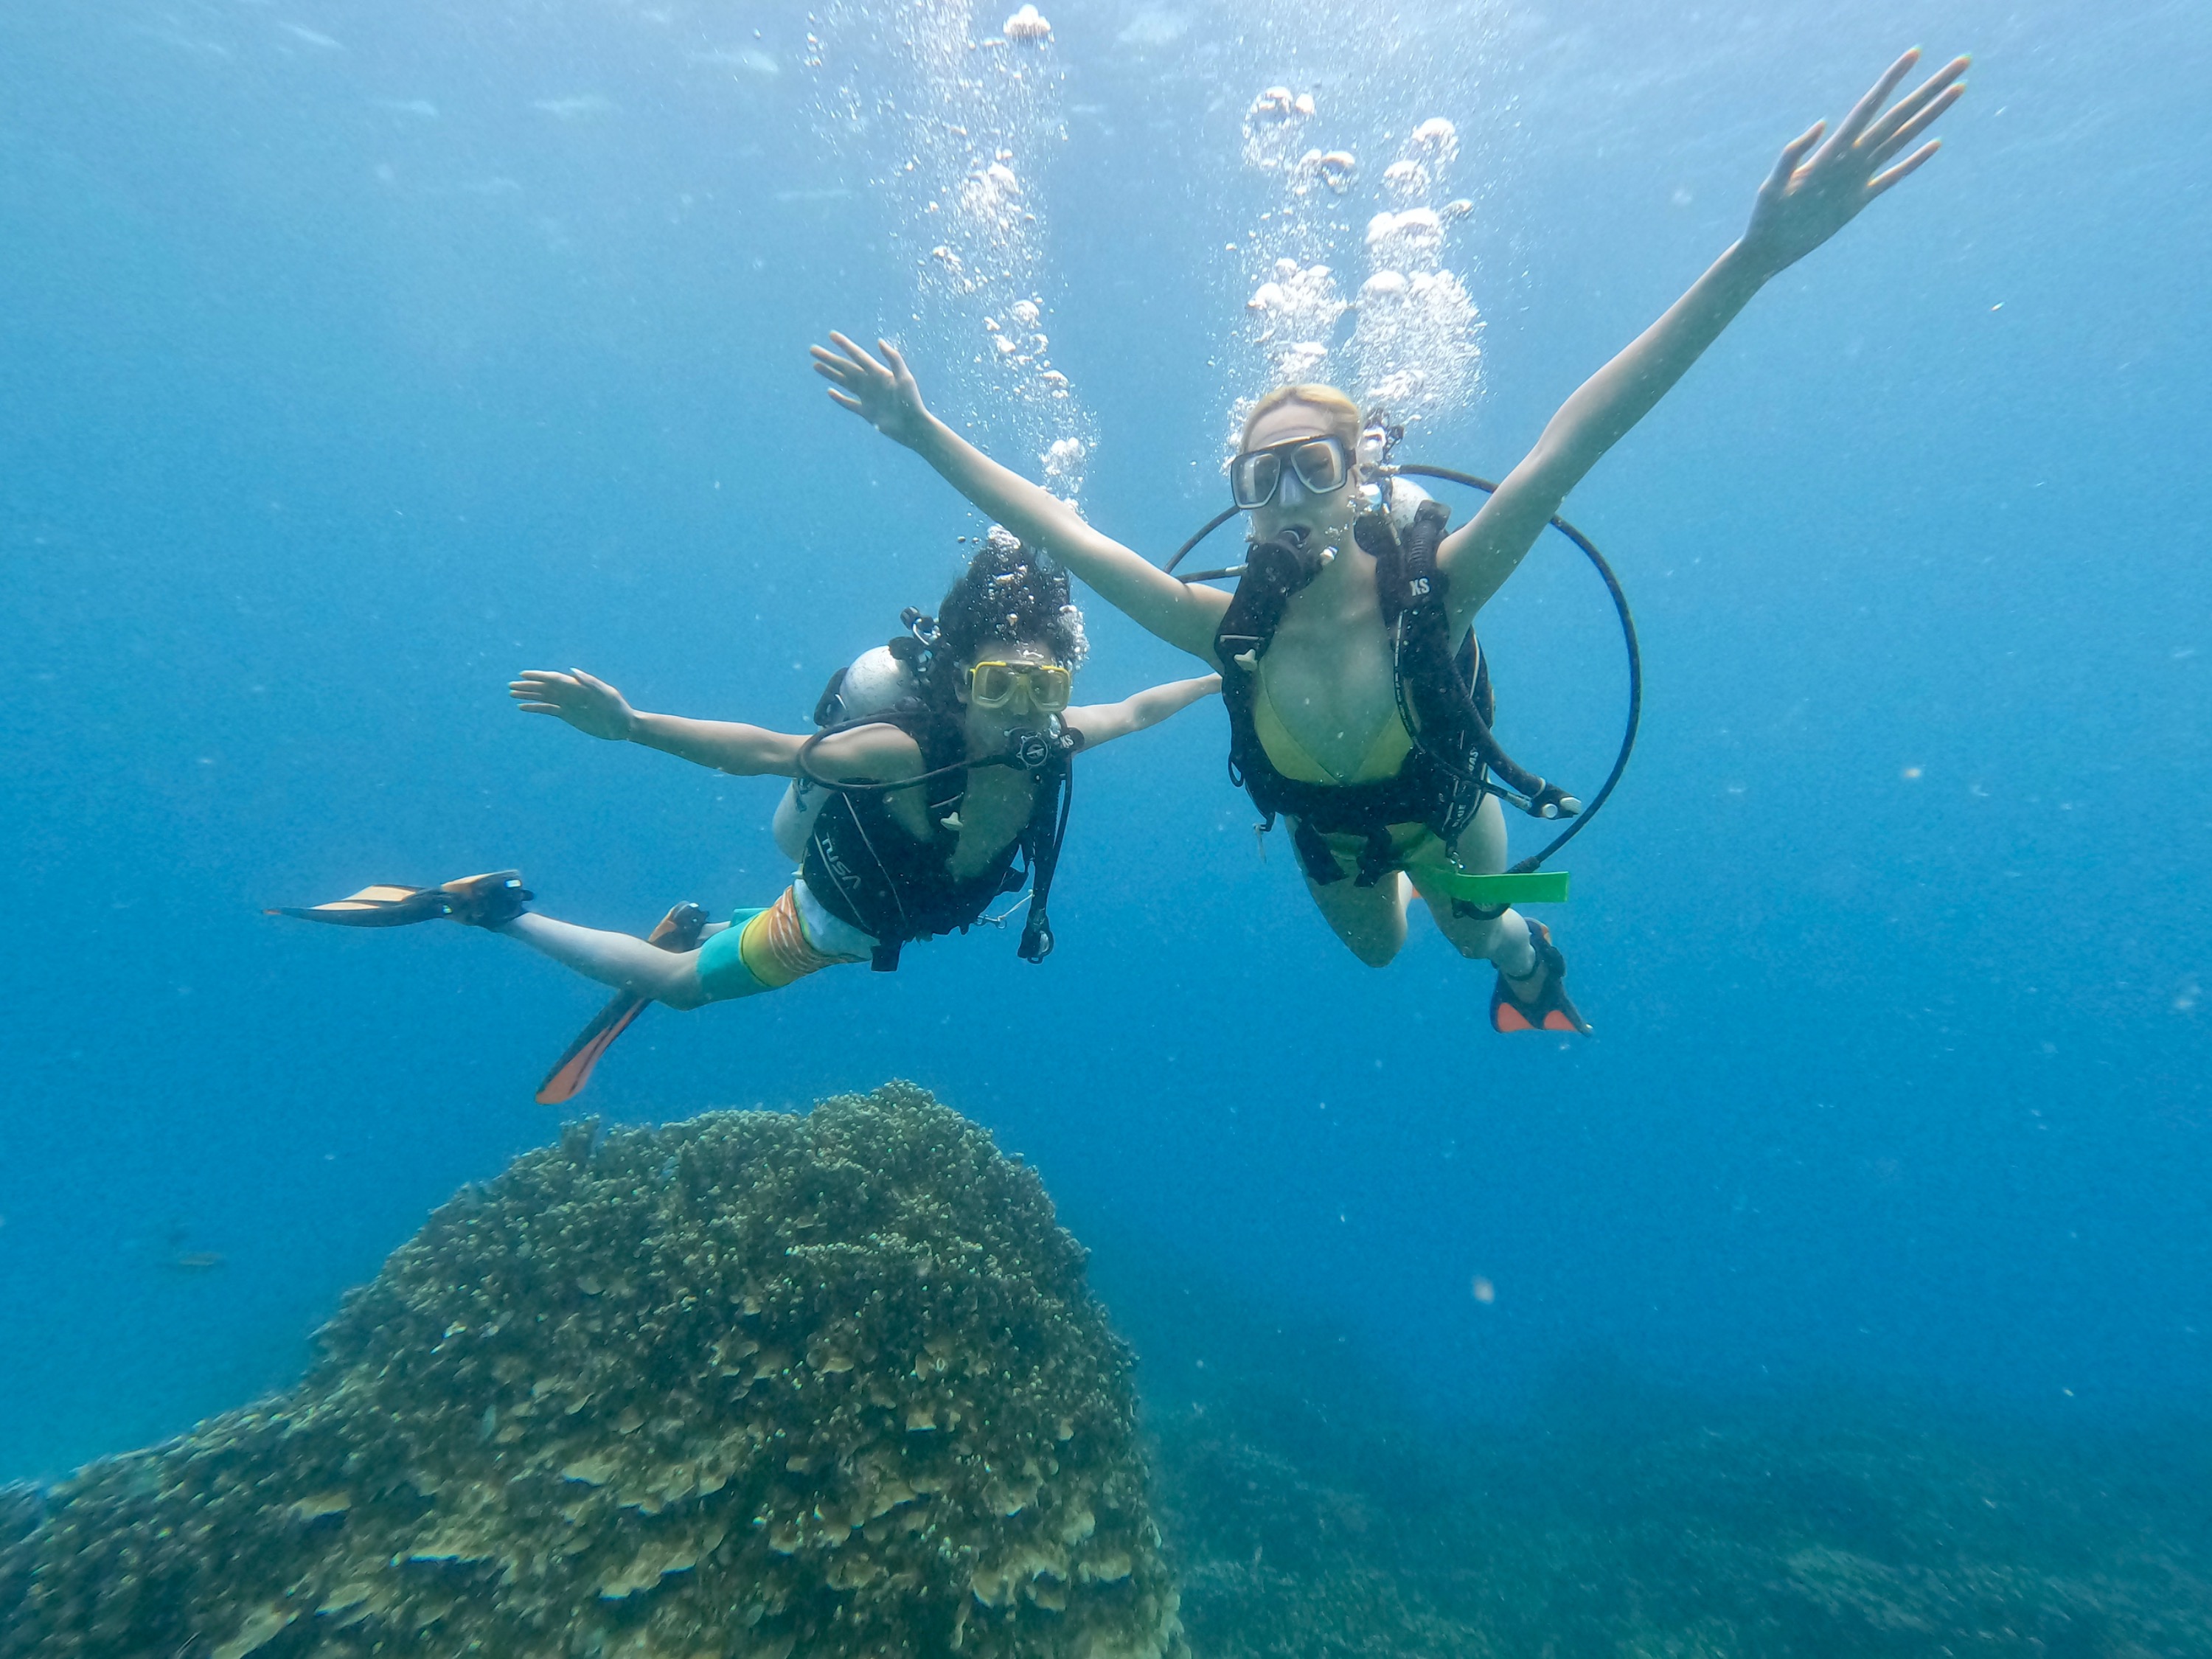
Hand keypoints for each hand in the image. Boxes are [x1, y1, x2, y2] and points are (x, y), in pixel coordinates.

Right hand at [509, 669, 636, 741]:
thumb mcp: (607, 694)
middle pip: (545, 687)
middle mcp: (570, 693)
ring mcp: (568, 704)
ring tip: (512, 695)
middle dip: (528, 686)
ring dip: (528, 695)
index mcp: (578, 685)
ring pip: (544, 697)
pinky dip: (536, 708)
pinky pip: (548, 710)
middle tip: (510, 686)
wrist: (622, 725)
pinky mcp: (567, 715)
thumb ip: (590, 682)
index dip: (538, 676)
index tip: (522, 675)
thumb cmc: (617, 708)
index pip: (554, 678)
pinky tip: (523, 708)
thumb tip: (573, 671)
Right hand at [810, 331, 933, 448]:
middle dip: (829, 359)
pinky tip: (830, 392)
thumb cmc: (912, 402)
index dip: (844, 345)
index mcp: (879, 373)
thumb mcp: (905, 378)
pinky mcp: (867, 413)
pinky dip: (840, 399)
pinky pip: (850, 404)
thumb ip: (893, 359)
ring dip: (830, 374)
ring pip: (844, 383)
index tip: (832, 335)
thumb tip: (879, 342)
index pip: (858, 356)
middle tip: (813, 350)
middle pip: (846, 368)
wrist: (914, 427)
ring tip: (815, 366)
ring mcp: (868, 398)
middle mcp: (871, 383)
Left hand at [1737, 49, 1967, 279]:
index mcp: (1833, 152)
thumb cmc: (1766, 217)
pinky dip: (1914, 162)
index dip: (1892, 80)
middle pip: (1899, 116)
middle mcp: (1851, 158)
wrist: (1768, 249)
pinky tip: (1934, 144)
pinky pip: (1893, 177)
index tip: (1915, 53)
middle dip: (1929, 90)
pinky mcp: (1859, 201)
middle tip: (1961, 63)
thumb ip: (1793, 156)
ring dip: (1930, 115)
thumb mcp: (1774, 187)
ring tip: (1957, 91)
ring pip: (1902, 139)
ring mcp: (1858, 177)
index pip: (1869, 107)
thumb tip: (1821, 125)